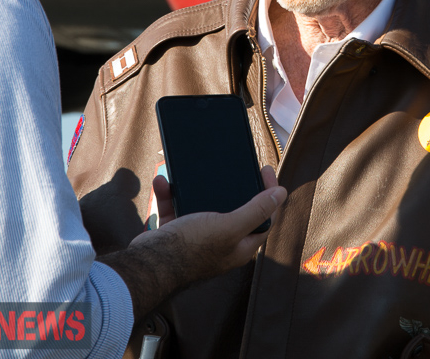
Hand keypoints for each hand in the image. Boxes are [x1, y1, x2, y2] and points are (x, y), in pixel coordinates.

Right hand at [105, 166, 285, 321]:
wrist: (148, 265)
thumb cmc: (191, 249)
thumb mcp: (229, 226)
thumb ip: (255, 212)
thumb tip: (281, 194)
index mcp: (240, 246)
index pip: (264, 218)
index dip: (269, 194)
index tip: (265, 169)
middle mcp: (221, 244)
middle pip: (234, 210)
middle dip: (232, 186)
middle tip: (234, 165)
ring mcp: (197, 239)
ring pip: (201, 207)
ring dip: (195, 187)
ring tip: (192, 169)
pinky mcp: (175, 234)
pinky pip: (175, 209)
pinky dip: (169, 195)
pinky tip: (164, 183)